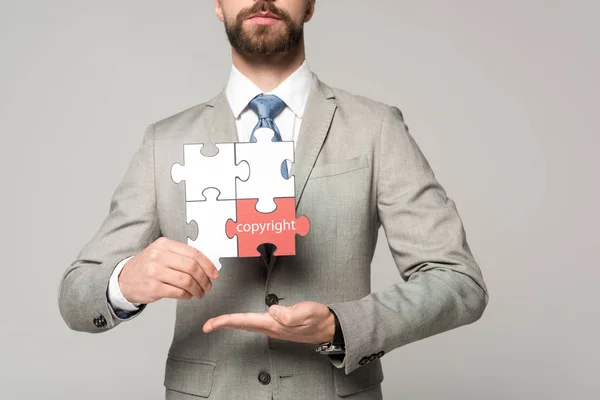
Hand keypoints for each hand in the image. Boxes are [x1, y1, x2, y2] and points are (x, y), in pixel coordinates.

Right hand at [118, 237, 218, 304]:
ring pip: (186, 281)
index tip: (214, 274)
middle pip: (192, 267)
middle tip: (208, 285)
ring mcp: (155, 272)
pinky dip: (187, 295)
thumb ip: (181, 256)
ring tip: (200, 292)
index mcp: (165, 244)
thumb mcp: (162, 253)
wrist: (124, 279)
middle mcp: (159, 256)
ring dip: (197, 289)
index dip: (207, 265)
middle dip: (204, 278)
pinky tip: (188, 295)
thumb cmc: (148, 266)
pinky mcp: (153, 287)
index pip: (193, 253)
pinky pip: (178, 292)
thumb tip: (207, 264)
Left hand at [202, 301, 335, 344]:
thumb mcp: (307, 312)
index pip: (245, 321)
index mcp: (275, 324)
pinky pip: (254, 323)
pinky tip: (239, 320)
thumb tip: (272, 310)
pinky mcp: (278, 325)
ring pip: (247, 325)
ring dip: (231, 323)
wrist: (329, 328)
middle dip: (223, 324)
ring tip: (218, 321)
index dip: (226, 321)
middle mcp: (272, 327)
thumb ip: (290, 313)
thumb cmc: (319, 319)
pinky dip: (242, 321)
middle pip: (242, 325)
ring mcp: (274, 327)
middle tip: (207, 325)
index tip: (211, 324)